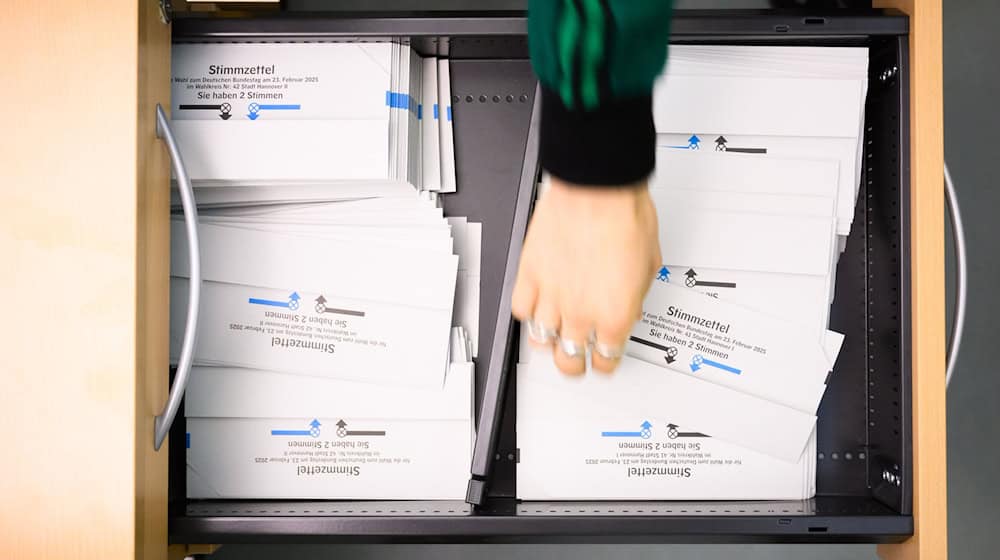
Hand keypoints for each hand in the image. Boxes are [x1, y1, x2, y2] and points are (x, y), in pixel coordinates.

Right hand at [512, 176, 661, 374]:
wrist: (597, 189)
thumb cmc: (626, 217)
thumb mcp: (650, 265)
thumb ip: (637, 297)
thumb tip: (631, 307)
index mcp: (615, 314)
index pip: (606, 360)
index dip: (606, 363)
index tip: (604, 359)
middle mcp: (580, 311)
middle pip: (568, 360)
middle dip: (574, 365)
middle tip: (575, 360)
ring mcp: (551, 294)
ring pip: (541, 339)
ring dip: (549, 341)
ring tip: (554, 335)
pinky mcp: (529, 274)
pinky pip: (521, 309)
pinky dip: (528, 313)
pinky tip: (536, 306)